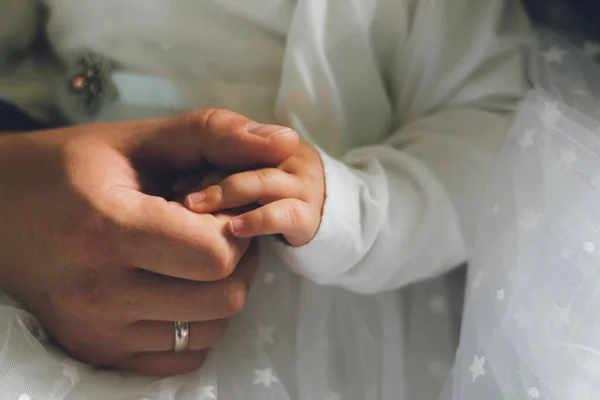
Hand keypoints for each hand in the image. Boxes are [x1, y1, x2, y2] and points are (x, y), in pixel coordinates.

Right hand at [0, 109, 298, 375]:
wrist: (1, 212)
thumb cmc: (71, 170)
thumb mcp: (138, 140)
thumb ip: (213, 134)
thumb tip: (284, 140)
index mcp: (108, 228)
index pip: (215, 254)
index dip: (236, 230)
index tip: (221, 211)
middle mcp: (98, 292)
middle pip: (223, 296)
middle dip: (238, 261)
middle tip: (217, 234)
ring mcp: (97, 332)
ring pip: (211, 330)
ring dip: (222, 293)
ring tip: (196, 260)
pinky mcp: (98, 353)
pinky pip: (183, 357)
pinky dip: (196, 325)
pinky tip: (177, 291)